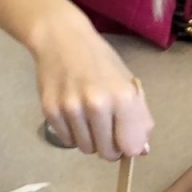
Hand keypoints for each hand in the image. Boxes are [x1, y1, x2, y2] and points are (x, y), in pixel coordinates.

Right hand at [30, 12, 152, 160]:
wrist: (61, 38)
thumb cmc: (99, 60)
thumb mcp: (127, 83)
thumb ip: (138, 117)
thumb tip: (142, 150)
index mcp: (122, 97)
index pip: (130, 147)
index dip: (129, 147)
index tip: (124, 138)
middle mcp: (96, 104)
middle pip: (107, 153)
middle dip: (109, 147)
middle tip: (105, 130)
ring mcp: (70, 108)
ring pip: (85, 149)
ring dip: (89, 140)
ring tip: (88, 119)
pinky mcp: (50, 110)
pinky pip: (66, 140)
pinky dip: (72, 133)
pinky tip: (73, 114)